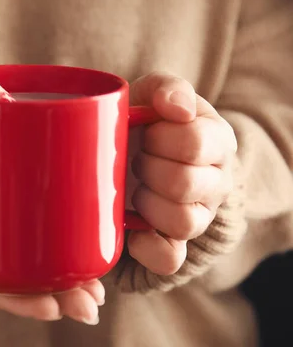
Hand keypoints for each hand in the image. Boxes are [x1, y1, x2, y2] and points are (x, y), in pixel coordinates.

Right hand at [0, 138, 104, 323]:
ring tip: (96, 289)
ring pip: (21, 265)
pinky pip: (18, 236)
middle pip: (11, 284)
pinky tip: (79, 250)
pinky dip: (49, 246)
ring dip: (60, 278)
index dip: (18, 300)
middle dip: (53, 296)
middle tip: (91, 303)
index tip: (53, 305)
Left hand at [127, 72, 236, 274]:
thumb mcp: (151, 94)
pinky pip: (169, 258)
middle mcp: (216, 182)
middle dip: (148, 167)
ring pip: (182, 222)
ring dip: (146, 201)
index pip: (196, 143)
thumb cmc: (142, 121)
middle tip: (136, 158)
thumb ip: (166, 88)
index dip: (159, 137)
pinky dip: (146, 246)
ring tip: (134, 186)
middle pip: (185, 183)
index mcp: (216, 141)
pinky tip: (131, 225)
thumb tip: (177, 108)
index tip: (145, 131)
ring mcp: (198, 216)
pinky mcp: (174, 244)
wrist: (129, 152)